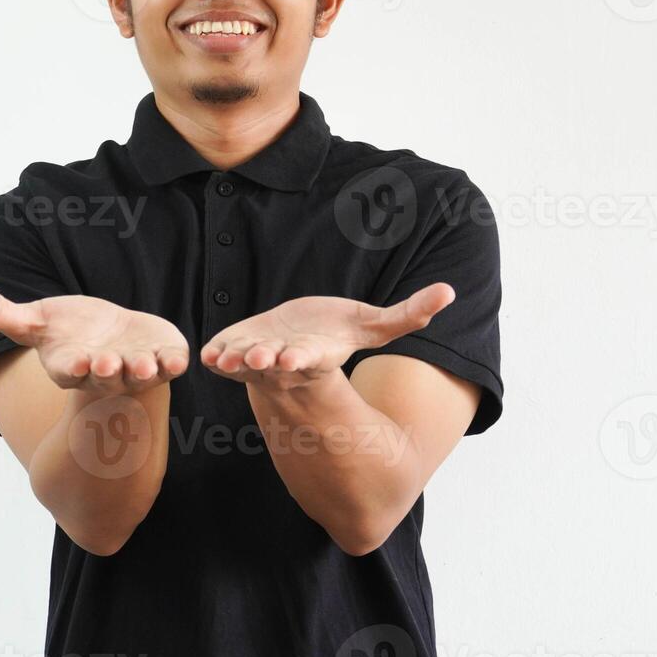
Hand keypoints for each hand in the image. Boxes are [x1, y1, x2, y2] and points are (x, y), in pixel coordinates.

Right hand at [0, 279, 188, 397]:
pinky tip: (180, 358)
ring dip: (144, 372)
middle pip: (106, 378)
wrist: (110, 337)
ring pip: (140, 376)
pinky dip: (174, 363)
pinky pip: (169, 365)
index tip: (79, 362)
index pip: (69, 371)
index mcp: (71, 366)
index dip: (74, 368)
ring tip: (145, 364)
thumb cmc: (68, 331)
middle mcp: (104, 374)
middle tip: (110, 366)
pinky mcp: (161, 359)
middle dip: (108, 373)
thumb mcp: (32, 321)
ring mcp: (134, 369)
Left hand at [199, 284, 455, 390]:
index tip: (293, 360)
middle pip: (274, 364)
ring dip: (235, 363)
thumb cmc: (336, 333)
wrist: (297, 345)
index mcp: (316, 356)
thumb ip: (408, 314)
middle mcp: (285, 363)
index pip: (310, 361)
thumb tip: (450, 292)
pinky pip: (222, 357)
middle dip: (265, 361)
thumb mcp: (372, 327)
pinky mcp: (235, 352)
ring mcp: (257, 361)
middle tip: (258, 359)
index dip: (301, 360)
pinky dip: (215, 357)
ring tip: (224, 358)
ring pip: (243, 364)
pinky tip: (206, 355)